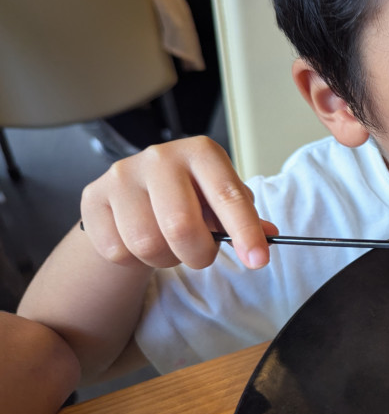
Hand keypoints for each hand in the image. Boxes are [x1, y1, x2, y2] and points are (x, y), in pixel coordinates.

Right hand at [80, 136, 275, 269]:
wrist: (134, 193)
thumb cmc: (188, 195)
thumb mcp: (220, 196)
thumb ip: (245, 216)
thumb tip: (269, 237)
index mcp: (201, 152)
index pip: (228, 196)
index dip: (245, 232)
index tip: (258, 260)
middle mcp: (160, 157)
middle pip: (181, 226)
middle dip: (199, 254)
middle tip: (202, 255)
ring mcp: (122, 175)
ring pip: (146, 243)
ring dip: (166, 259)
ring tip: (171, 246)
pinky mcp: (93, 197)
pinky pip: (117, 251)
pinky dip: (135, 260)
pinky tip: (141, 243)